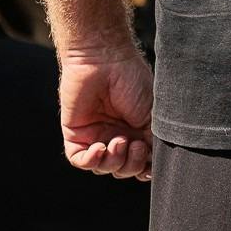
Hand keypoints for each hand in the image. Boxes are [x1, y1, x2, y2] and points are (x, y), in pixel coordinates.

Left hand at [58, 44, 153, 180]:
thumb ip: (153, 139)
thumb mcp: (153, 113)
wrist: (105, 61)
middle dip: (131, 164)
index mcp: (137, 130)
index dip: (145, 168)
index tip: (150, 164)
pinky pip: (81, 160)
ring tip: (118, 142)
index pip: (140, 161)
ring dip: (113, 161)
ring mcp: (96, 135)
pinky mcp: (76, 134)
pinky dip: (91, 160)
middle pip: (123, 168)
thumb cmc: (132, 80)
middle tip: (135, 145)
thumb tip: (154, 163)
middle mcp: (117, 135)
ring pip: (103, 167)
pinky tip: (99, 147)